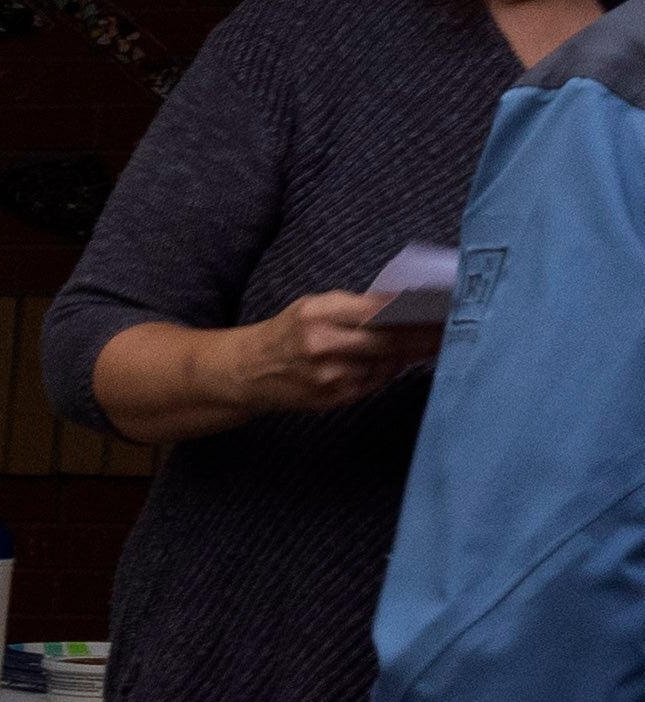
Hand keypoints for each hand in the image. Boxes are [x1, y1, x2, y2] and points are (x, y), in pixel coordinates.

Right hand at [219, 289, 437, 414]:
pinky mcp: (332, 399)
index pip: (379, 311)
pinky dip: (388, 370)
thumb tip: (409, 302)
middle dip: (427, 334)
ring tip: (434, 341)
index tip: (445, 306)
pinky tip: (394, 361)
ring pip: (387, 363)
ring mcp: (328, 377)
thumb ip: (357, 305)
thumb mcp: (314, 306)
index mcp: (318, 315)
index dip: (416, 310)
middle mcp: (322, 347)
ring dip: (412, 353)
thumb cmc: (287, 334)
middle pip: (390, 340)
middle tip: (456, 326)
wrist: (246, 373)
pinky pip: (374, 382)